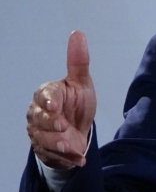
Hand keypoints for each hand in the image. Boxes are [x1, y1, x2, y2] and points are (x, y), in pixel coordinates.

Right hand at [26, 31, 96, 168]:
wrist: (78, 130)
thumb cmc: (77, 103)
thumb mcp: (82, 83)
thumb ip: (78, 61)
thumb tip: (77, 33)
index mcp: (46, 94)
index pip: (43, 95)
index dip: (48, 101)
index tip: (56, 106)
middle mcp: (37, 114)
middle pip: (38, 119)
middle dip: (51, 125)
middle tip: (63, 126)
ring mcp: (38, 133)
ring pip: (43, 140)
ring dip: (59, 144)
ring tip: (73, 146)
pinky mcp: (44, 150)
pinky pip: (51, 156)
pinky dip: (67, 159)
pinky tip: (79, 159)